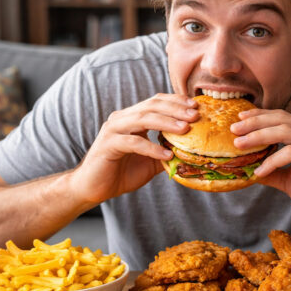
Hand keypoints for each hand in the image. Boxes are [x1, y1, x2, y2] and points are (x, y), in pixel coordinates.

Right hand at [69, 94, 197, 204]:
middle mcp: (121, 119)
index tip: (196, 107)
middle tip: (195, 115)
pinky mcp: (108, 145)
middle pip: (151, 106)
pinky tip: (166, 155)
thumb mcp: (150, 162)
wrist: (94, 188)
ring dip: (166, 123)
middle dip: (175, 109)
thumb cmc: (121, 173)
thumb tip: (191, 152)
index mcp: (131, 118)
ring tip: (185, 129)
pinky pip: (133, 143)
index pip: (155, 102)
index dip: (176, 102)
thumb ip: (166, 152)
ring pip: (142, 119)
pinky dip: (151, 148)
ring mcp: (113, 130)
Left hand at [231, 108, 290, 225]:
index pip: (283, 118)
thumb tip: (249, 170)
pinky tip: (260, 171)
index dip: (261, 116)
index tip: (240, 120)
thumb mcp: (290, 180)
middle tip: (234, 129)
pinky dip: (273, 161)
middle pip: (281, 119)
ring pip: (284, 131)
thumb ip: (272, 171)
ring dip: (259, 136)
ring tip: (240, 145)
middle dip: (255, 122)